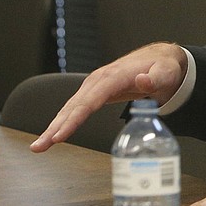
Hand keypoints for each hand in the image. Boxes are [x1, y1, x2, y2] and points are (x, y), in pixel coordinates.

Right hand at [30, 41, 187, 151]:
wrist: (162, 58)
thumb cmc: (164, 67)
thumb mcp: (166, 72)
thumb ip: (156, 78)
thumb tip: (143, 80)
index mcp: (115, 76)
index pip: (91, 100)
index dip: (74, 119)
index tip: (60, 135)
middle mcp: (100, 79)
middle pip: (74, 105)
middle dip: (55, 126)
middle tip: (40, 146)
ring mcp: (96, 85)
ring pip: (71, 107)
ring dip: (54, 126)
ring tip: (39, 145)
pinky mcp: (95, 91)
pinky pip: (76, 107)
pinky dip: (63, 121)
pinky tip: (54, 134)